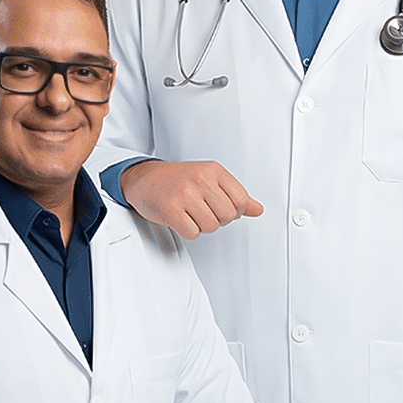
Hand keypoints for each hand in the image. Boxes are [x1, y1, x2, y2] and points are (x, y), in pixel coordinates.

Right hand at [120, 160, 262, 239]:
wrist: (144, 178)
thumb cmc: (177, 178)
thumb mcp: (209, 179)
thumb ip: (235, 194)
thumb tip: (258, 209)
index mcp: (213, 170)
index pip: (241, 199)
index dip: (234, 210)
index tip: (221, 207)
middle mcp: (201, 179)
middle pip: (227, 216)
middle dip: (217, 219)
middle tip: (203, 211)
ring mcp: (185, 194)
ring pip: (211, 226)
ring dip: (201, 226)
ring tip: (190, 213)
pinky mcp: (171, 209)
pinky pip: (192, 233)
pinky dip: (188, 231)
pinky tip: (181, 219)